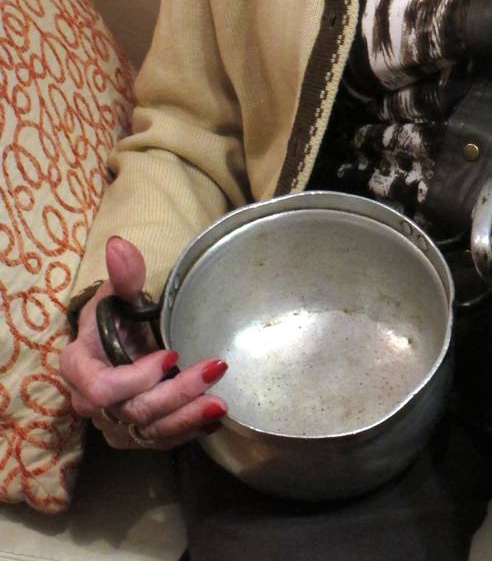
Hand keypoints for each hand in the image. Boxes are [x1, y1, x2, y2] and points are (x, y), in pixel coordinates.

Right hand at [60, 235, 228, 448]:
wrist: (116, 343)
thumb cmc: (115, 316)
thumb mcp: (118, 292)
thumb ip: (123, 275)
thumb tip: (117, 244)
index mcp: (79, 367)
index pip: (101, 388)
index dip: (135, 379)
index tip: (171, 354)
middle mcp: (91, 402)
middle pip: (132, 411)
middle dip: (176, 395)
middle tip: (214, 370)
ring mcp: (113, 422)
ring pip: (148, 431)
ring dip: (186, 419)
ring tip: (220, 403)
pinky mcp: (134, 433)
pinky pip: (159, 440)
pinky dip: (187, 431)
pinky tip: (214, 418)